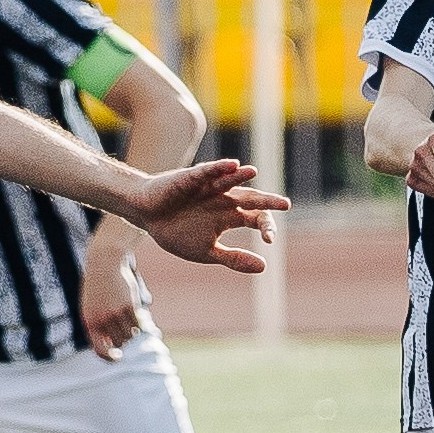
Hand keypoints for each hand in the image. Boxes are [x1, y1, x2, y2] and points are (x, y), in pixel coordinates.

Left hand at [80, 238, 143, 359]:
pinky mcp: (129, 306)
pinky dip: (141, 322)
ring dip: (134, 331)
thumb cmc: (97, 286)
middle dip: (124, 339)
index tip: (118, 357)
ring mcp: (116, 314)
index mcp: (89, 322)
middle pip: (120, 343)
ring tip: (130, 318)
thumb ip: (99, 326)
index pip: (100, 350)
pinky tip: (139, 313)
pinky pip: (139, 324)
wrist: (104, 262)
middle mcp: (102, 320)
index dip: (110, 357)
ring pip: (131, 335)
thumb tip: (114, 347)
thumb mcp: (91, 306)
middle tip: (127, 330)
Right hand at [130, 158, 288, 272]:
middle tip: (285, 204)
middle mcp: (224, 199)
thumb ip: (234, 258)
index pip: (255, 218)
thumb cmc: (178, 233)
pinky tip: (232, 165)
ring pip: (230, 180)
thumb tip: (265, 267)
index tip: (270, 240)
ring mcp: (209, 187)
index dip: (266, 227)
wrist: (148, 218)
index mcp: (230, 216)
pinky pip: (207, 171)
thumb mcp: (208, 251)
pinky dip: (219, 168)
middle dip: (266, 201)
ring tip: (254, 172)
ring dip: (242, 176)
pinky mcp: (191, 179)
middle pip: (250, 198)